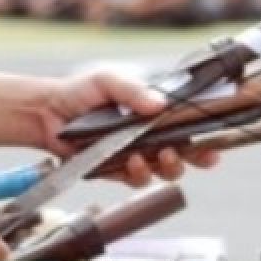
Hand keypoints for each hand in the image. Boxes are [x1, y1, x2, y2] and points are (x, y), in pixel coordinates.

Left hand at [36, 70, 219, 185]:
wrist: (46, 113)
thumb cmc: (80, 92)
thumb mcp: (109, 81)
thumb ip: (133, 91)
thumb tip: (159, 104)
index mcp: (155, 114)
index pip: (189, 127)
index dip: (206, 139)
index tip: (214, 146)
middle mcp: (150, 136)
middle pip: (185, 155)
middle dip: (193, 158)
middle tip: (184, 151)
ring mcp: (136, 155)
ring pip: (165, 171)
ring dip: (167, 167)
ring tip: (158, 156)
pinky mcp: (117, 171)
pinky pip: (137, 180)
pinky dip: (139, 174)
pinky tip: (133, 162)